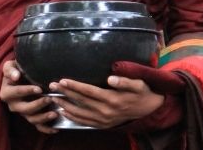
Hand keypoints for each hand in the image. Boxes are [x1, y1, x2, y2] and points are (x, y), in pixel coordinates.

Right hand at [0, 60, 57, 134]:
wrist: (19, 77)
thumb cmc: (15, 71)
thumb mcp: (10, 67)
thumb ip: (10, 70)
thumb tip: (15, 76)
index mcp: (6, 93)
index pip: (16, 92)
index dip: (27, 91)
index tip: (39, 89)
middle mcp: (13, 105)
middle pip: (24, 109)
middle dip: (37, 105)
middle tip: (49, 99)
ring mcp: (22, 112)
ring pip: (32, 119)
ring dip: (43, 118)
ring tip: (55, 113)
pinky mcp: (30, 117)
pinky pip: (38, 126)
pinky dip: (46, 129)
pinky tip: (56, 128)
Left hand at [49, 75, 164, 128]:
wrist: (150, 109)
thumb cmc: (142, 93)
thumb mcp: (138, 84)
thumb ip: (125, 81)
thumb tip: (110, 79)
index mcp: (112, 99)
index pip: (88, 91)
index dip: (74, 86)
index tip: (62, 80)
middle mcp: (106, 111)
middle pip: (81, 101)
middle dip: (65, 93)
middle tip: (52, 85)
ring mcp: (104, 120)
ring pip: (80, 113)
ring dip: (65, 105)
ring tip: (53, 98)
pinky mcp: (104, 125)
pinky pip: (85, 122)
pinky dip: (73, 117)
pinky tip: (64, 111)